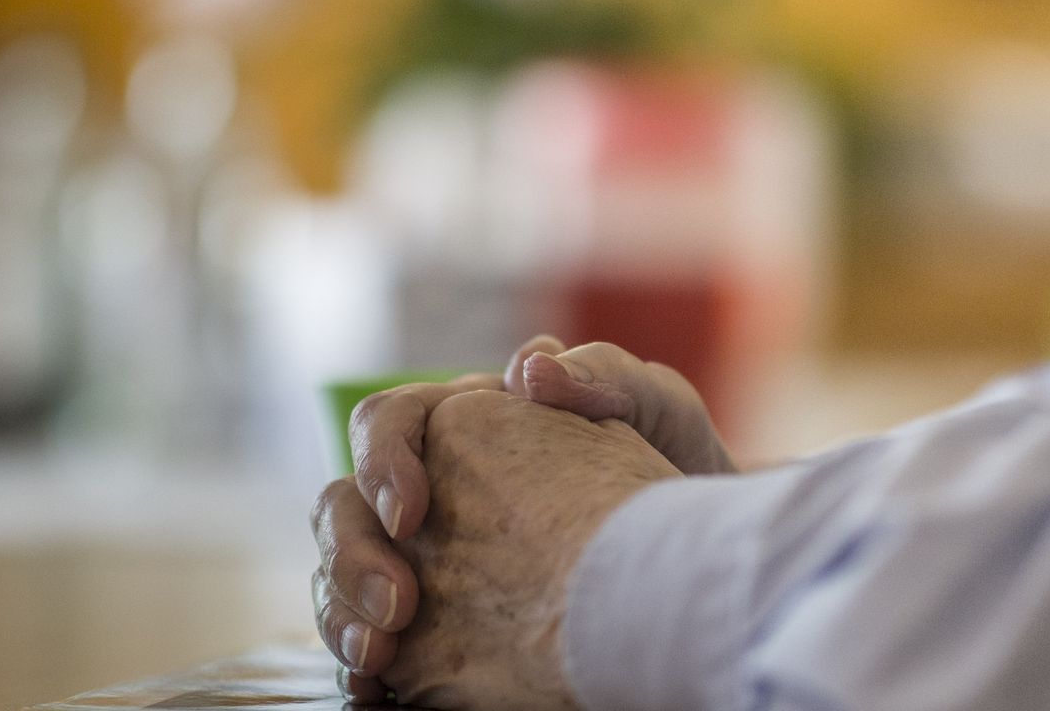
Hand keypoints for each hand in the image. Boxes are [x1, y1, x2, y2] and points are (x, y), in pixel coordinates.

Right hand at [313, 335, 731, 701]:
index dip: (381, 461)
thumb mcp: (659, 409)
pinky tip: (378, 692)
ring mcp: (431, 557)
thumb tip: (528, 370)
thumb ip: (603, 373)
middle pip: (344, 506)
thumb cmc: (680, 466)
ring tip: (379, 660)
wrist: (707, 553)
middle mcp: (435, 487)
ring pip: (342, 576)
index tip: (413, 514)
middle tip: (397, 606)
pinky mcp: (440, 621)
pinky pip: (375, 641)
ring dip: (342, 616)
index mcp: (469, 422)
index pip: (389, 422)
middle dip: (353, 554)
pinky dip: (363, 668)